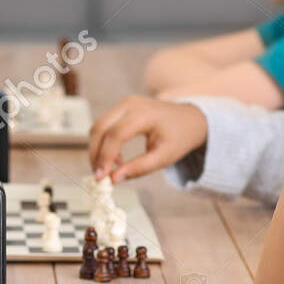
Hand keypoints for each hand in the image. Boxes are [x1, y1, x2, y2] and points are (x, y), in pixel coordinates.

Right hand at [88, 97, 207, 181]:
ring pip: (97, 127)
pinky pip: (103, 125)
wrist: (188, 118)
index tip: (101, 178)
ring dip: (97, 150)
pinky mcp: (121, 107)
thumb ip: (139, 168)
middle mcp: (130, 104)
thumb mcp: (164, 157)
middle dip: (95, 154)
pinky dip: (102, 143)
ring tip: (108, 169)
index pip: (115, 134)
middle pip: (100, 128)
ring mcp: (124, 103)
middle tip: (98, 177)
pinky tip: (116, 158)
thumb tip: (113, 179)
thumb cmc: (179, 137)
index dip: (105, 157)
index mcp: (144, 114)